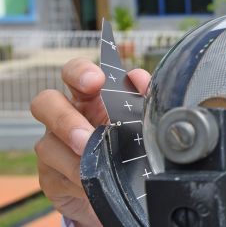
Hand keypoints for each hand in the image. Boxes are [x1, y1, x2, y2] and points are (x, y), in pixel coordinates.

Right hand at [31, 58, 149, 226]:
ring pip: (48, 146)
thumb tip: (141, 80)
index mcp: (88, 98)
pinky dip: (77, 184)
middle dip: (65, 119)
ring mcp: (53, 147)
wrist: (119, 190)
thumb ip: (141, 99)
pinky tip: (93, 187)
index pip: (73, 72)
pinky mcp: (50, 178)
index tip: (96, 80)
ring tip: (98, 170)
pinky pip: (54, 179)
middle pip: (45, 102)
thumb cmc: (127, 146)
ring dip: (75, 160)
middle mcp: (65, 117)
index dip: (80, 72)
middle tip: (87, 136)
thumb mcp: (138, 122)